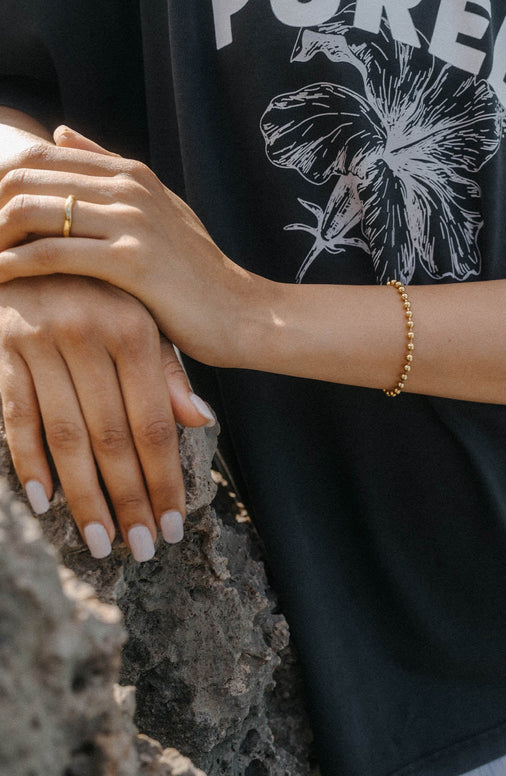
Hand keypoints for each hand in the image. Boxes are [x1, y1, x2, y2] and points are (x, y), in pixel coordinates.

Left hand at [0, 128, 263, 366]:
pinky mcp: (133, 262)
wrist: (242, 313)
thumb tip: (59, 131)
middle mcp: (129, 187)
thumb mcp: (158, 210)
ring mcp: (132, 221)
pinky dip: (13, 267)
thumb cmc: (197, 272)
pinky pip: (52, 255)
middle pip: (25, 177)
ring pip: (31, 211)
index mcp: (131, 172)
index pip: (38, 156)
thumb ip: (108, 170)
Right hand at [0, 274, 215, 559]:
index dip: (166, 479)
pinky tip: (42, 503)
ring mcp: (42, 340)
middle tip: (143, 548)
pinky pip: (16, 415)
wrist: (28, 241)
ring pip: (66, 436)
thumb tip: (202, 420)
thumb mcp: (142, 316)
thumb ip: (169, 368)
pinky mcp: (2, 347)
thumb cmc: (98, 289)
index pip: (156, 423)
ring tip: (100, 543)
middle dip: (130, 500)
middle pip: (114, 438)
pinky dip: (28, 461)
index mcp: (135, 328)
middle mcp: (90, 334)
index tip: (174, 526)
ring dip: (83, 497)